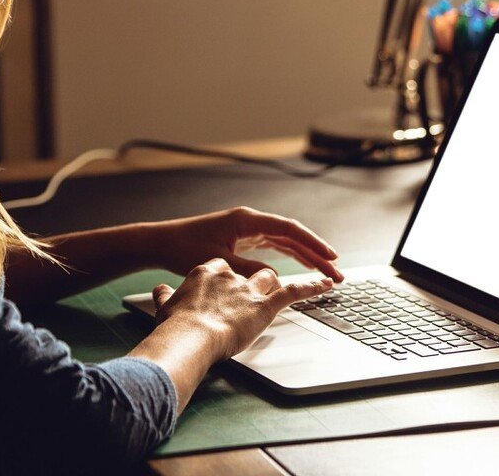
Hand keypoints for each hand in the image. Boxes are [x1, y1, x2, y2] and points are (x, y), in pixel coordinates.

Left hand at [152, 206, 343, 282]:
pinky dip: (291, 256)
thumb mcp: (220, 262)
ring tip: (326, 272)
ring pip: (286, 242)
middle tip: (336, 272)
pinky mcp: (243, 239)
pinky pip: (275, 246)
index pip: (289, 230)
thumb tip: (274, 278)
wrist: (162, 243)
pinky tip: (304, 265)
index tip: (331, 256)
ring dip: (307, 256)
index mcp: (247, 220)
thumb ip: (248, 270)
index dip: (313, 243)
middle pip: (292, 236)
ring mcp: (248, 230)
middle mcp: (251, 221)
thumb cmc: (184, 248)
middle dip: (316, 254)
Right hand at [152, 258, 333, 359]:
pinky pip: (294, 291)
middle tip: (248, 299)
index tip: (223, 290)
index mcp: (205, 272)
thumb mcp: (164, 307)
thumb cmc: (175, 327)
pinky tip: (325, 282)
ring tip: (276, 295)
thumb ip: (164, 297)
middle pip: (248, 272)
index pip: (222, 267)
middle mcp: (230, 275)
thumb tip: (160, 291)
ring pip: (269, 278)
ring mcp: (249, 289)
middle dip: (251, 284)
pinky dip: (311, 286)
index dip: (226, 280)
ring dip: (274, 287)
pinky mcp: (265, 305)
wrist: (188, 336)